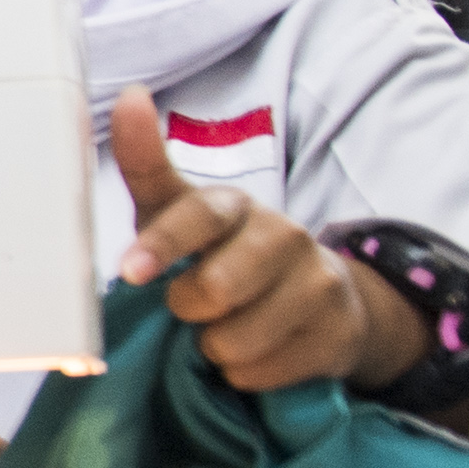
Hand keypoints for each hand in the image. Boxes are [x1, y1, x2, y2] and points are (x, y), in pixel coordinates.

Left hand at [108, 88, 426, 392]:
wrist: (316, 300)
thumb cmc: (219, 251)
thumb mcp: (176, 212)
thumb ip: (146, 163)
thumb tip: (131, 94)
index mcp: (232, 205)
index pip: (196, 216)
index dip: (162, 245)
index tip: (131, 271)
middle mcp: (282, 234)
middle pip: (213, 290)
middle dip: (188, 309)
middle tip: (192, 306)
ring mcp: (318, 282)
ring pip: (235, 340)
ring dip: (215, 346)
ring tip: (227, 327)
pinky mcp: (338, 331)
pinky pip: (261, 372)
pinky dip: (245, 373)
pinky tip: (260, 349)